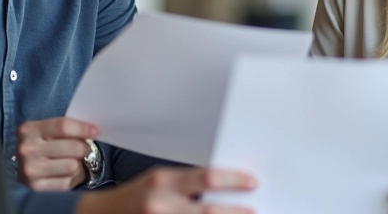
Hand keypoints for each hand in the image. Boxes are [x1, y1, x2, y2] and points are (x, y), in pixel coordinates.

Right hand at [16, 117, 99, 190]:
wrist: (25, 171)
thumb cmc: (43, 147)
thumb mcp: (48, 132)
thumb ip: (66, 128)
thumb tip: (93, 130)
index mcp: (29, 130)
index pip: (63, 126)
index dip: (83, 128)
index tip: (96, 131)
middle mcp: (26, 149)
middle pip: (73, 147)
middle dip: (84, 148)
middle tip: (83, 149)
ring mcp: (30, 170)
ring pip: (72, 166)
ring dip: (77, 165)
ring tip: (70, 162)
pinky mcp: (36, 188)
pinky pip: (67, 182)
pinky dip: (71, 179)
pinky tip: (63, 175)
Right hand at [77, 166, 256, 213]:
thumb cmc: (132, 197)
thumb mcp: (157, 181)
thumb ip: (185, 184)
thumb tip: (219, 188)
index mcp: (162, 180)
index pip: (207, 177)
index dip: (234, 180)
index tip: (252, 182)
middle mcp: (160, 203)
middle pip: (210, 211)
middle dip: (237, 212)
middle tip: (255, 210)